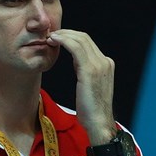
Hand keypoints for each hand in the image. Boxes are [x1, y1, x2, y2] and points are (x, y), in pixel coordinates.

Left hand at [46, 29, 115, 143]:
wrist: (98, 123)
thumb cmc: (91, 110)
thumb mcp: (90, 86)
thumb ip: (86, 72)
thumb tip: (77, 64)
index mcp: (106, 64)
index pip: (88, 43)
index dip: (72, 37)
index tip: (58, 38)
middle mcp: (105, 61)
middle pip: (85, 38)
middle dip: (66, 33)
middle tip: (51, 35)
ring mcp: (99, 65)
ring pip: (80, 40)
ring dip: (63, 35)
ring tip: (50, 37)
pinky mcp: (90, 70)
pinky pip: (76, 48)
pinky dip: (64, 41)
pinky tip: (54, 41)